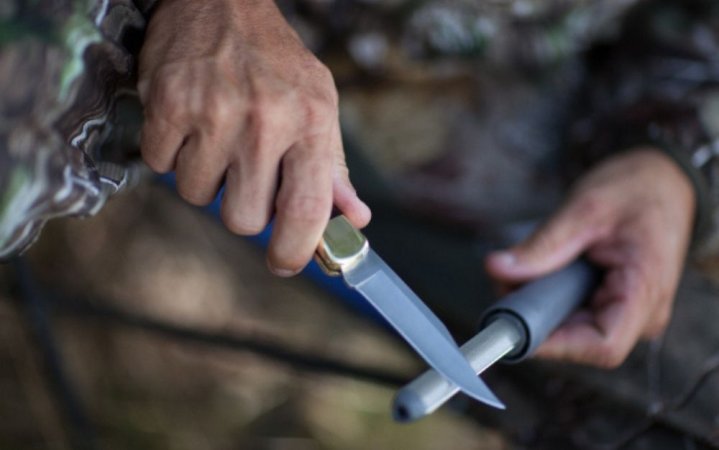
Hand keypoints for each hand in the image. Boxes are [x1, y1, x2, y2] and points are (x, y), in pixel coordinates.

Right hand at [138, 0, 369, 275]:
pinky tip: (189, 122)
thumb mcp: (319, 104)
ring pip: (199, 197)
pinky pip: (160, 166)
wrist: (221, 0)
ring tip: (217, 136)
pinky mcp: (167, 105)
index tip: (284, 263)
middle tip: (245, 172)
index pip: (307, 210)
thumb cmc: (274, 60)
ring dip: (206, 177)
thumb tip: (355, 219)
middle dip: (242, 207)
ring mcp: (213, 113)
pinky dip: (172, 153)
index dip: (295, 251)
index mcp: (311, 121)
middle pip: (244, 219)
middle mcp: (266, 120)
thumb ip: (334, 167)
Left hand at [486, 149, 694, 367]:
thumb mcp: (585, 209)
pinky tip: (539, 270)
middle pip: (580, 339)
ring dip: (540, 304)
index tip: (513, 325)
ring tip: (523, 268)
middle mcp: (642, 313)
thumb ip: (543, 245)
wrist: (663, 179)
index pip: (602, 345)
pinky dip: (550, 296)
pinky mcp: (614, 303)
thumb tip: (496, 268)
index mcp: (645, 291)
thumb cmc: (635, 188)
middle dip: (536, 316)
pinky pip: (576, 313)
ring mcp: (629, 311)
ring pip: (573, 328)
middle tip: (506, 279)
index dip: (555, 343)